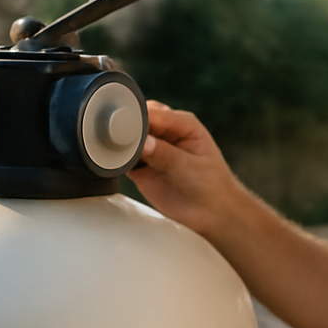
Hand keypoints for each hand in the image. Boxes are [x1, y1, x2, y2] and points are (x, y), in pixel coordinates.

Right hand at [127, 101, 244, 237]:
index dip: (139, 119)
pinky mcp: (142, 167)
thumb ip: (165, 155)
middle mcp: (166, 133)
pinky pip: (124, 158)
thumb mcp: (190, 168)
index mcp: (183, 124)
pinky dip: (118, 159)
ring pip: (128, 138)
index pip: (156, 114)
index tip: (128, 128)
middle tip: (121, 141)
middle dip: (127, 129)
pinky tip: (116, 163)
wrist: (211, 214)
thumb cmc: (211, 186)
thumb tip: (142, 142)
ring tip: (118, 153)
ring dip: (121, 144)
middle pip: (138, 121)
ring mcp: (153, 149)